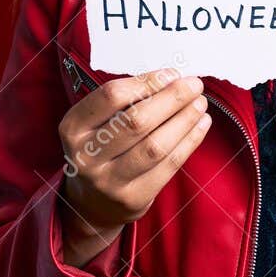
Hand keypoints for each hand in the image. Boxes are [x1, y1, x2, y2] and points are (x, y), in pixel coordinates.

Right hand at [57, 68, 210, 266]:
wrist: (93, 202)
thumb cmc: (102, 148)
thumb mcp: (97, 123)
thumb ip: (126, 102)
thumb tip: (171, 78)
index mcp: (73, 128)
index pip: (112, 97)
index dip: (147, 82)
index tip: (171, 73)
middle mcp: (86, 155)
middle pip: (137, 121)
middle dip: (172, 99)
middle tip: (195, 85)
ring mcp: (108, 181)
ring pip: (156, 146)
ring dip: (184, 120)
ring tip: (200, 103)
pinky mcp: (133, 197)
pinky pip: (169, 165)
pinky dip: (190, 140)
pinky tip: (201, 124)